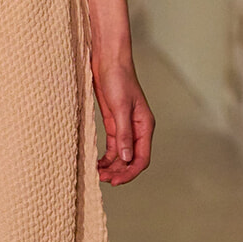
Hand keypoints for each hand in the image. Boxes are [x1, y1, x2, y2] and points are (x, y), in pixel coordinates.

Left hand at [93, 59, 154, 184]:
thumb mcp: (120, 107)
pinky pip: (113, 146)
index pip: (142, 158)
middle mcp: (137, 129)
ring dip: (111, 166)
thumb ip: (124, 134)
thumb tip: (127, 158)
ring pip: (121, 155)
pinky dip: (107, 157)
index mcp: (145, 126)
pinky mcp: (114, 123)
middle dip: (119, 172)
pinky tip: (97, 163)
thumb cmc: (118, 78)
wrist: (108, 60)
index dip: (130, 173)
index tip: (114, 181)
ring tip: (97, 174)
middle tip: (102, 180)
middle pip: (132, 160)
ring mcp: (125, 127)